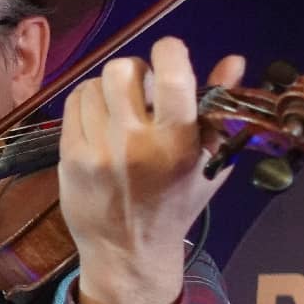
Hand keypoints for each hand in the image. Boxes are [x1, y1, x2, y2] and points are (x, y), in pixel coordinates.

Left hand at [57, 37, 243, 303]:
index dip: (170, 51)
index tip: (170, 54)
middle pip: (123, 70)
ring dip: (109, 88)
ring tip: (120, 108)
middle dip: (136, 71)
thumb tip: (233, 60)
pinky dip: (88, 101)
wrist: (128, 252)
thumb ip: (220, 109)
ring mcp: (98, 150)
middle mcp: (135, 144)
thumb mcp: (208, 162)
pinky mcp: (70, 156)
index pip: (172, 77)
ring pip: (94, 83)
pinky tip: (100, 119)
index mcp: (177, 144)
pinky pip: (74, 103)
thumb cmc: (175, 204)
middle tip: (142, 90)